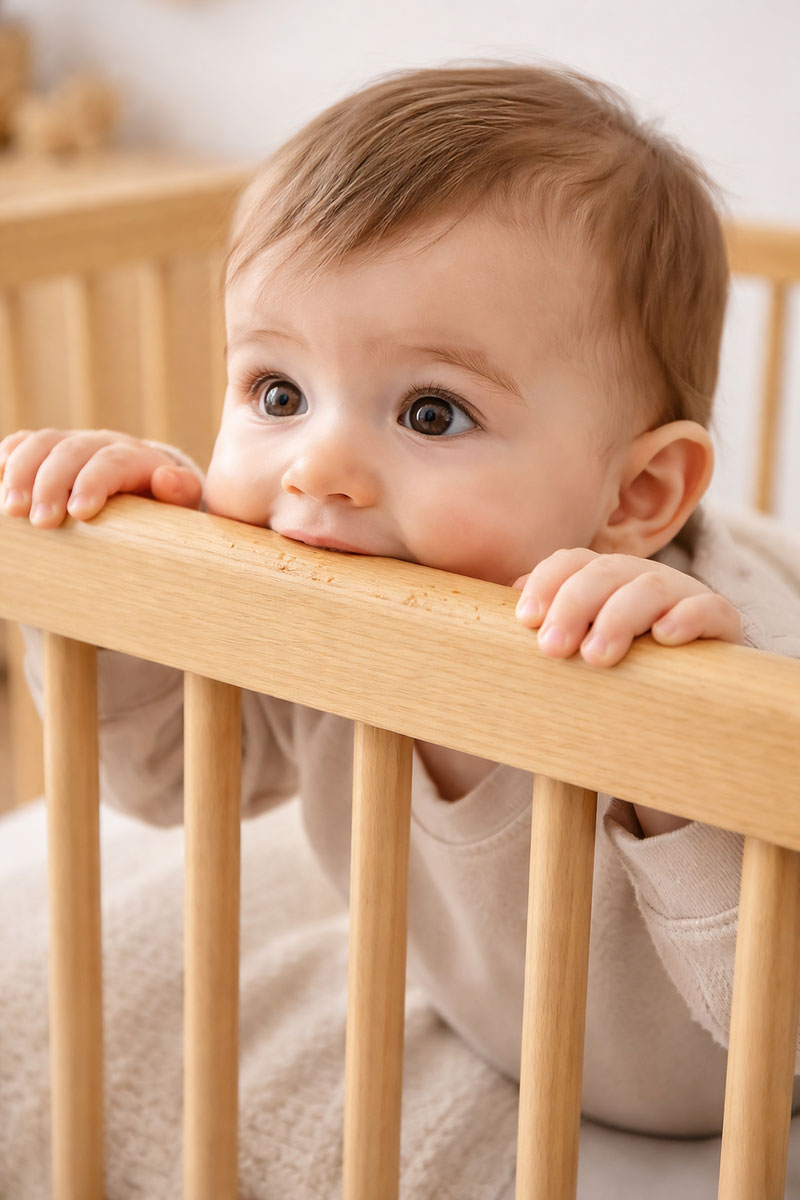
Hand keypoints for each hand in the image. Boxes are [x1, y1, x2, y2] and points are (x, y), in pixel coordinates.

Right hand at [0, 428, 201, 527]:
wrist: (143, 497)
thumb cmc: (161, 512)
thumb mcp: (179, 508)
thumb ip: (179, 494)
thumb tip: (165, 478)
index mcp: (136, 458)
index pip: (113, 461)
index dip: (94, 482)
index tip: (79, 512)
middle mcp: (102, 444)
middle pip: (72, 451)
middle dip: (52, 484)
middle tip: (41, 522)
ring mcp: (72, 444)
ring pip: (43, 443)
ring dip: (22, 473)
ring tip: (12, 509)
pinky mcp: (49, 452)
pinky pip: (24, 443)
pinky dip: (9, 456)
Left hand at [514, 548, 743, 666]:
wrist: (682, 706)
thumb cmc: (613, 677)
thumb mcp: (574, 651)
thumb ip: (545, 630)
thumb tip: (500, 607)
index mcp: (602, 580)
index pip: (571, 562)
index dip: (547, 583)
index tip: (524, 620)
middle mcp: (640, 579)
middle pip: (605, 572)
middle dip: (574, 606)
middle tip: (552, 650)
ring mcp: (682, 596)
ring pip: (651, 586)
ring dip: (620, 617)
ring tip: (597, 656)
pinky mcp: (720, 624)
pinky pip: (710, 608)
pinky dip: (688, 617)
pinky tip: (666, 637)